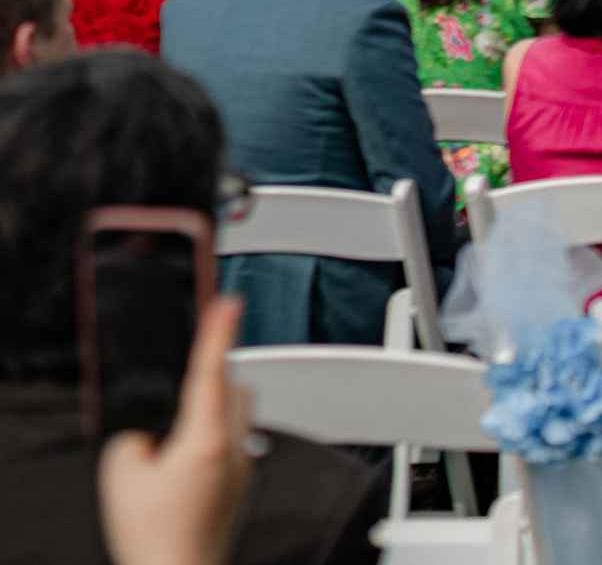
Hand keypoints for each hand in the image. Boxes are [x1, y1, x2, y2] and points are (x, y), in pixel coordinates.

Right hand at [99, 294, 253, 564]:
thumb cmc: (155, 536)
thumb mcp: (122, 476)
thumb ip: (134, 436)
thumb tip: (149, 428)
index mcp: (207, 439)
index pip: (213, 369)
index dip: (218, 330)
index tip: (227, 300)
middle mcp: (236, 447)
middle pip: (234, 387)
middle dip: (214, 373)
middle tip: (190, 368)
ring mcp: (246, 465)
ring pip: (241, 413)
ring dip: (218, 405)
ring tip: (182, 421)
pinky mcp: (245, 483)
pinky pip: (237, 442)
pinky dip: (217, 436)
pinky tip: (189, 456)